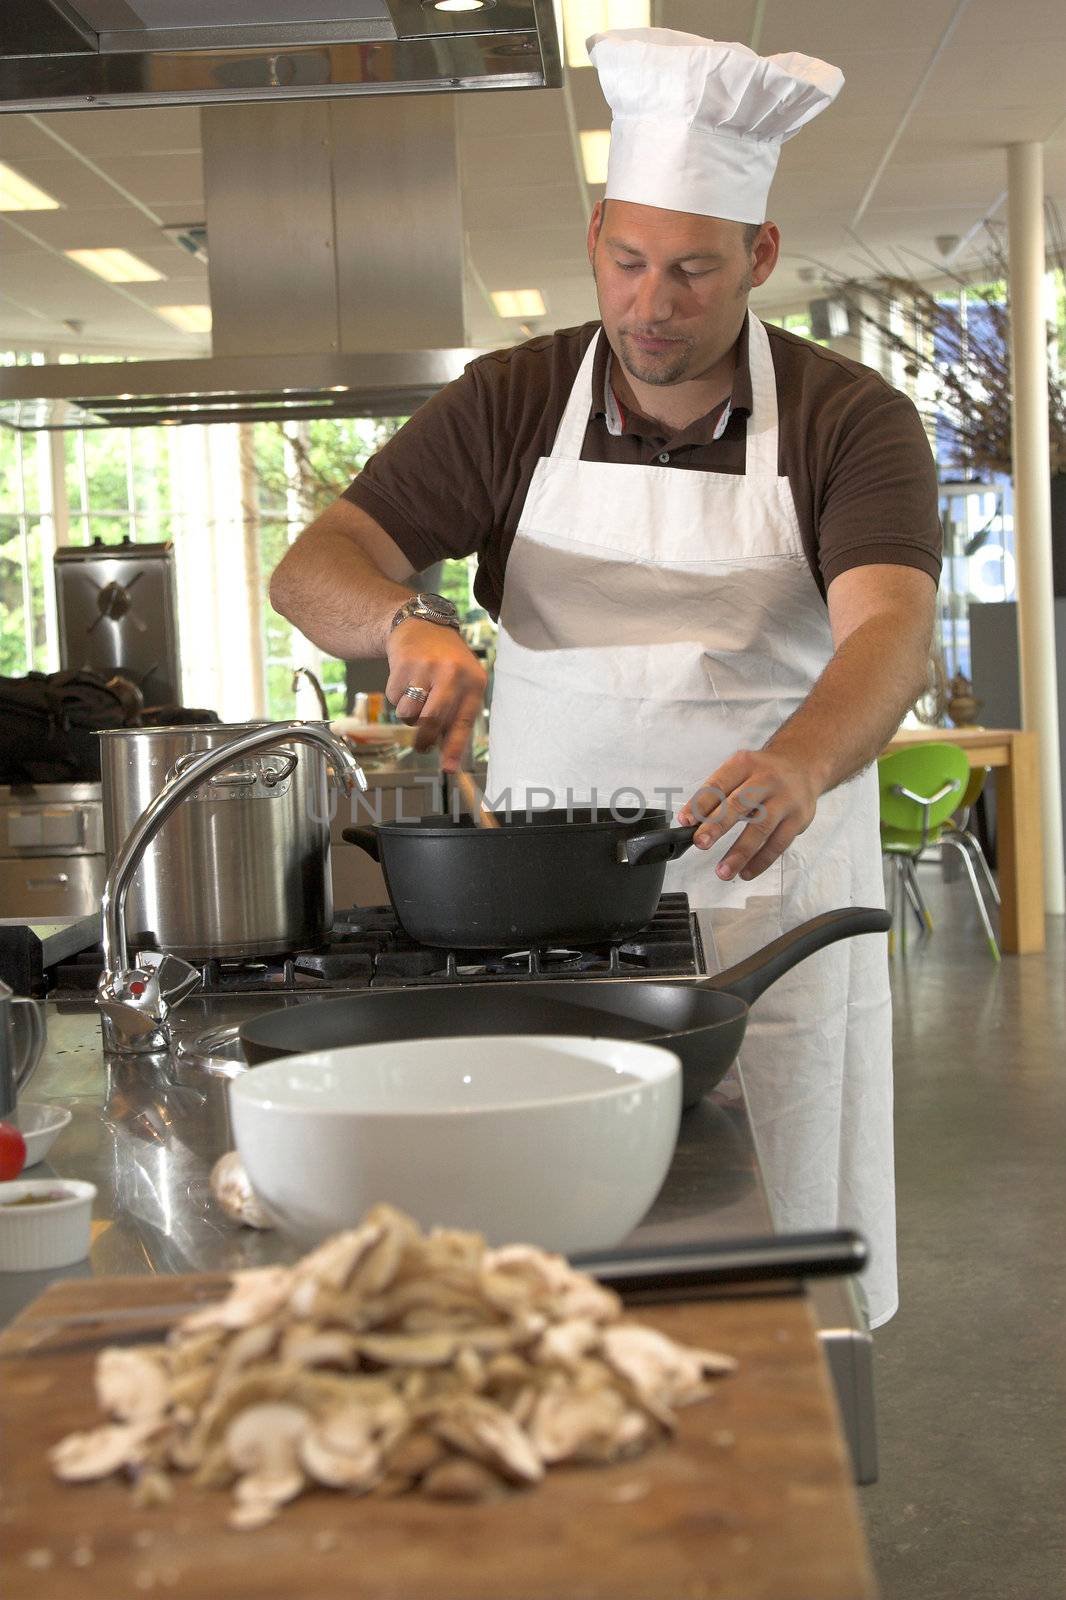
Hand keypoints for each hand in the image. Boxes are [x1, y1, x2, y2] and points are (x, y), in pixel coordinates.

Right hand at [385, 621, 487, 771]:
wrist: (422, 625)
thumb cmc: (446, 662)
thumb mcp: (463, 682)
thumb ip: (457, 714)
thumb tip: (448, 756)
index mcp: (474, 681)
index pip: (464, 721)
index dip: (455, 747)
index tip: (448, 769)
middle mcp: (452, 673)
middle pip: (432, 720)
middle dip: (424, 740)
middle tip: (422, 746)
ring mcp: (426, 667)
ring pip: (409, 713)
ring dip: (408, 715)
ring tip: (416, 699)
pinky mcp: (402, 664)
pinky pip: (393, 699)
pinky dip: (396, 698)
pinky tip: (406, 681)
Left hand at [677, 748, 820, 881]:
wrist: (803, 765)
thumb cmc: (763, 773)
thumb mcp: (740, 771)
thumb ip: (717, 794)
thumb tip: (691, 822)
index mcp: (745, 764)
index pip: (718, 784)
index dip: (700, 804)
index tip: (685, 822)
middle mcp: (766, 780)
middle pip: (740, 804)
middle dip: (718, 825)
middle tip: (701, 843)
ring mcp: (785, 800)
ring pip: (761, 828)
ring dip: (740, 852)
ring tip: (723, 871)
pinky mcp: (798, 819)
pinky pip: (778, 843)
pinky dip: (761, 861)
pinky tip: (746, 872)